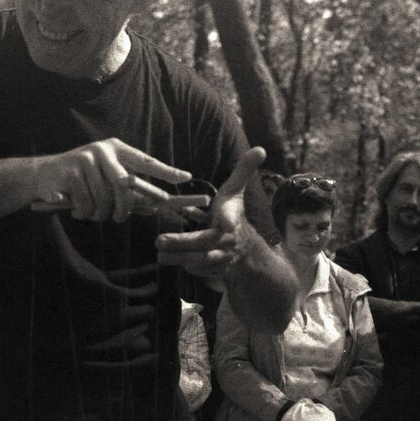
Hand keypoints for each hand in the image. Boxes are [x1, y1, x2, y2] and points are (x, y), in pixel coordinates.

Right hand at [31, 137, 194, 221]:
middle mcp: (103, 151)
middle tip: (118, 218)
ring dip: (101, 214)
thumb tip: (156, 206)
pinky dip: (85, 213)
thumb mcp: (104, 180)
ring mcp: (86, 159)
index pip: (146, 161)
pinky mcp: (71, 172)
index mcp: (116, 149)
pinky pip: (87, 204)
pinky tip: (78, 210)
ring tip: (93, 214)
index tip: (186, 177)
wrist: (42, 175)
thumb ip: (127, 189)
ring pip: (105, 199)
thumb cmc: (81, 181)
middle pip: (126, 186)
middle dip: (124, 208)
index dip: (166, 171)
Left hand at [156, 146, 265, 286]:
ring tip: (159, 254)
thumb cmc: (233, 214)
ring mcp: (223, 257)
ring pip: (201, 260)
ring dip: (179, 258)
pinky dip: (189, 269)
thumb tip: (260, 148)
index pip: (231, 218)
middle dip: (183, 243)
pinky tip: (172, 262)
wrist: (245, 249)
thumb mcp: (236, 192)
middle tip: (159, 240)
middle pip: (205, 243)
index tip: (224, 223)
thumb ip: (244, 171)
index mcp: (232, 218)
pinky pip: (202, 272)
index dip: (227, 220)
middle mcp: (228, 240)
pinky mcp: (217, 271)